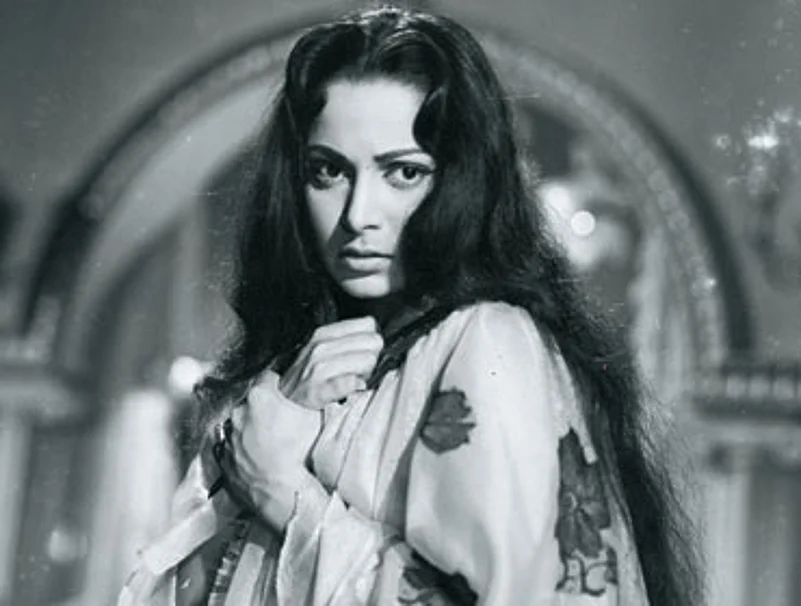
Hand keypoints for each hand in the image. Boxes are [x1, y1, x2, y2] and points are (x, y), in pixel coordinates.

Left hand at [214, 370, 321, 530]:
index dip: (279, 386)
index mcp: (260, 397)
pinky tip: (257, 457)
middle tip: (281, 422)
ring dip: (250, 429)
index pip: (268, 378)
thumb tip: (344, 385)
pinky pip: (230, 449)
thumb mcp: (319, 418)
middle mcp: (239, 414)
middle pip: (252, 402)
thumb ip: (324, 396)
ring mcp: (229, 438)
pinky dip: (240, 451)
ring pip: (239, 425)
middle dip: (263, 409)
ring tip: (269, 443)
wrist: (286, 494)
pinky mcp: (224, 460)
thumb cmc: (301, 456)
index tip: (285, 395)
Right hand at [279, 316, 383, 408]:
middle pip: (374, 342)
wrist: (286, 397)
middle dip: (372, 356)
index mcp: (326, 333)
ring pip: (368, 360)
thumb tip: (377, 337)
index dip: (370, 339)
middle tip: (359, 368)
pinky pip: (350, 383)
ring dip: (366, 372)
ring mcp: (320, 367)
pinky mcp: (320, 390)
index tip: (362, 351)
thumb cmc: (310, 371)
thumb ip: (349, 336)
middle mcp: (322, 346)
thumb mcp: (324, 345)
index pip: (368, 324)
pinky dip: (355, 385)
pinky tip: (352, 387)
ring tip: (353, 377)